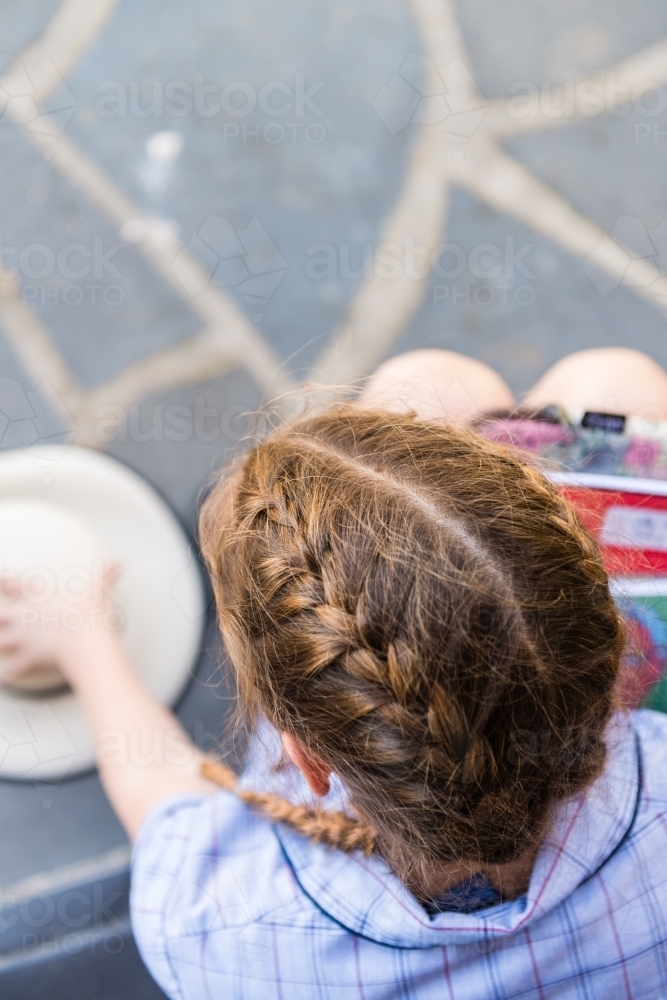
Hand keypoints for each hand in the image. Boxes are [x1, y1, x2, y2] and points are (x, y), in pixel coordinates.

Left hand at [0, 565, 120, 687]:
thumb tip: (117, 564)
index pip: (10, 583)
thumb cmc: (87, 614)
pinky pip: (12, 670)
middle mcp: (23, 616)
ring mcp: (23, 639)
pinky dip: (6, 676)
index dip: (1, 581)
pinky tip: (3, 680)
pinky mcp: (28, 658)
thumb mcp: (97, 590)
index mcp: (36, 596)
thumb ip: (104, 575)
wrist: (85, 641)